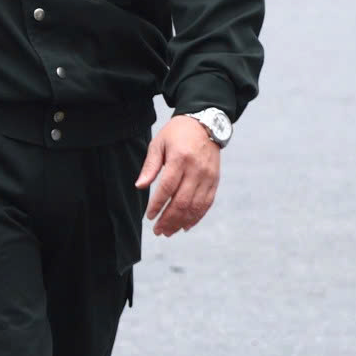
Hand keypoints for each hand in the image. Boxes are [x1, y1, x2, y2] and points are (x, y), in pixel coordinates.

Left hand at [136, 115, 221, 235]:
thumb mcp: (158, 144)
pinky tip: (186, 226)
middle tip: (157, 231)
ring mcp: (208, 177)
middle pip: (182, 201)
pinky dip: (197, 217)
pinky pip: (207, 203)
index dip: (158, 205)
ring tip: (169, 231)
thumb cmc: (177, 133)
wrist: (205, 124)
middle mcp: (196, 170)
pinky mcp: (215, 181)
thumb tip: (139, 186)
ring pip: (195, 206)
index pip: (167, 188)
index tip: (149, 216)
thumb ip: (150, 166)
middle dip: (168, 219)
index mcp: (180, 159)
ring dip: (181, 222)